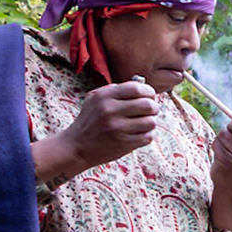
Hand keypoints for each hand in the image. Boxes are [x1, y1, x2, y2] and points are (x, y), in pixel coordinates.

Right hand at [38, 81, 159, 179]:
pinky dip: (146, 136)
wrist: (77, 146)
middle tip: (151, 111)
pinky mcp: (123, 143)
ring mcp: (117, 128)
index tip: (150, 96)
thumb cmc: (90, 121)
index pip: (137, 88)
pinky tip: (137, 134)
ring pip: (151, 122)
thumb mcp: (95, 99)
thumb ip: (115, 90)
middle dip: (154, 108)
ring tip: (143, 124)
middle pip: (148, 105)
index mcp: (104, 96)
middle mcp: (110, 111)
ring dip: (150, 123)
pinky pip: (147, 137)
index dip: (149, 92)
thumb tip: (141, 85)